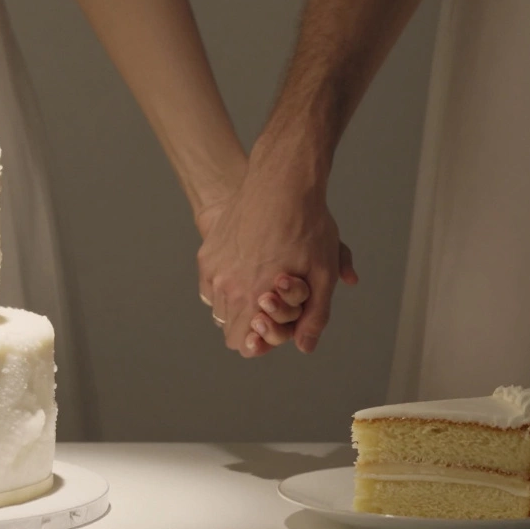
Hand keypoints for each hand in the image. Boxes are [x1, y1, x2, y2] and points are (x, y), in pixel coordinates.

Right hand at [197, 159, 356, 356]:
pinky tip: (246, 268)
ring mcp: (213, 268)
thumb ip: (315, 316)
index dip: (257, 341)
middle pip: (227, 327)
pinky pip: (210, 284)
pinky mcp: (206, 253)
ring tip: (260, 283)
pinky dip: (224, 284)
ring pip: (218, 305)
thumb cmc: (307, 225)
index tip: (271, 326)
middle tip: (270, 305)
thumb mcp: (323, 273)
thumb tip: (304, 347)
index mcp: (253, 297)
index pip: (240, 343)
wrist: (281, 182)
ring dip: (236, 303)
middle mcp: (226, 286)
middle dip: (248, 323)